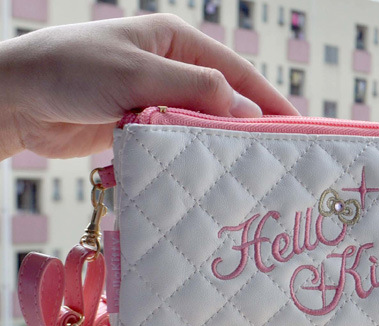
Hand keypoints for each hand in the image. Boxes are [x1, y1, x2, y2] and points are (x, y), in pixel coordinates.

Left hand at [0, 14, 296, 159]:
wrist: (16, 99)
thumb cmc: (73, 70)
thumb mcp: (139, 73)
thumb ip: (196, 90)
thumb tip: (248, 113)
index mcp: (176, 42)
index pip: (237, 71)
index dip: (270, 100)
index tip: (298, 128)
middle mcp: (171, 69)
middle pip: (225, 101)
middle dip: (249, 128)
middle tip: (279, 160)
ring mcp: (156, 99)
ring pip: (202, 125)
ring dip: (220, 147)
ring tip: (249, 176)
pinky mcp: (140, 127)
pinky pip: (178, 143)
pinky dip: (193, 158)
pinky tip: (209, 177)